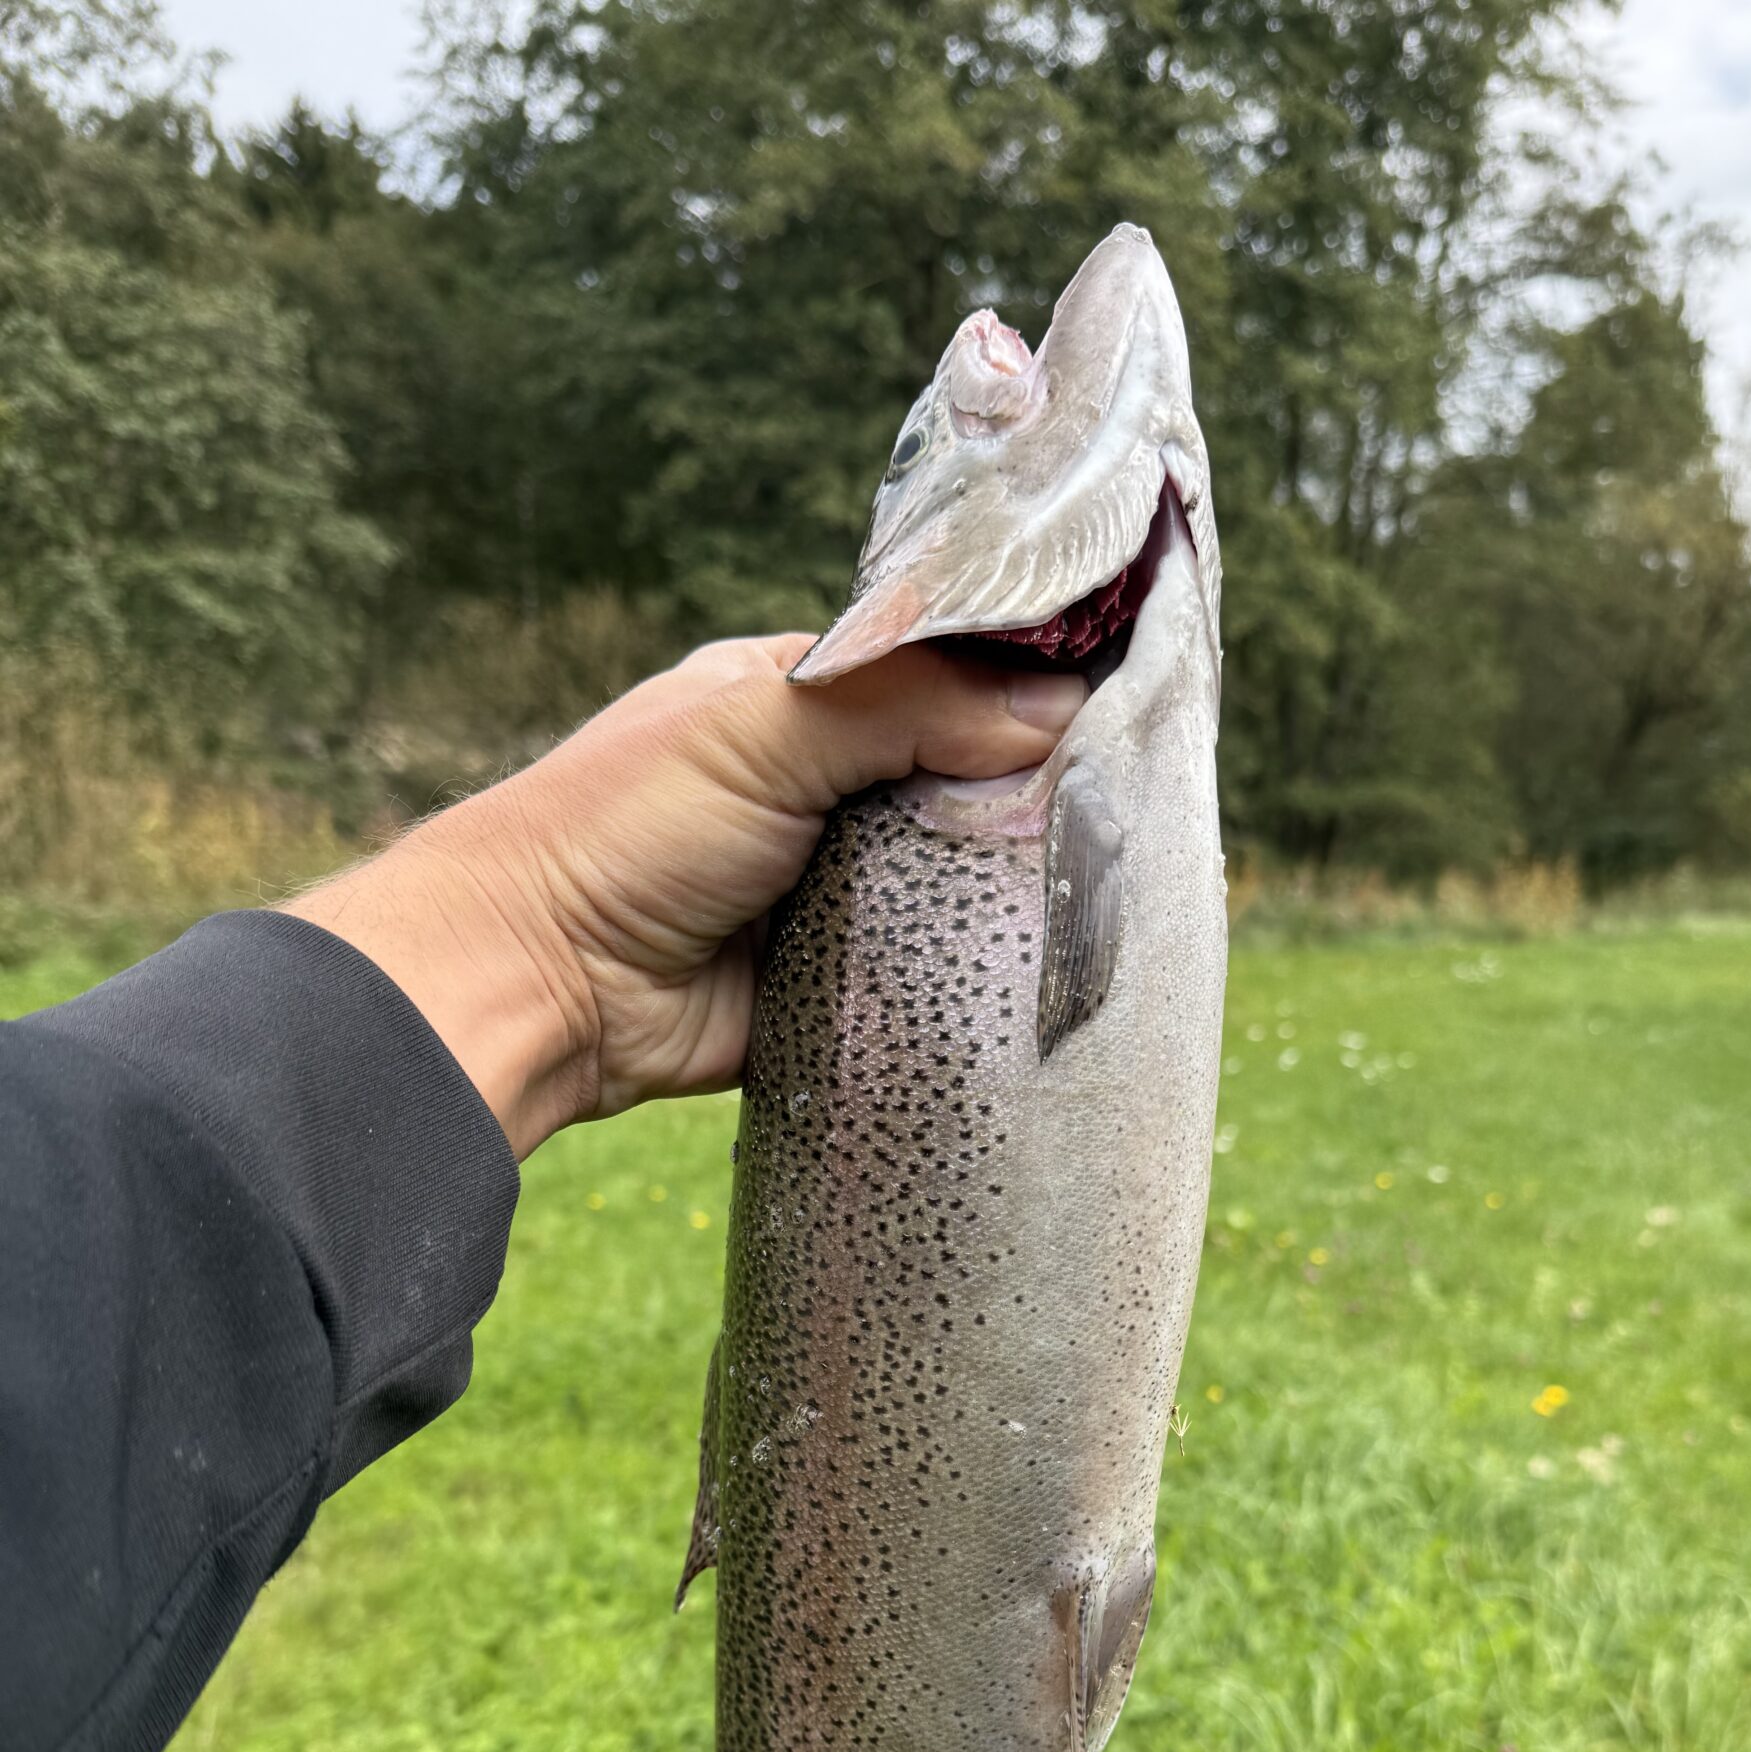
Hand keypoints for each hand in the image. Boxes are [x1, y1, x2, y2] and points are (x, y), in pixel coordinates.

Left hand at [285, 636, 1084, 1156]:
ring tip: (1104, 893)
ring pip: (954, 883)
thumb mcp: (764, 726)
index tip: (1113, 709)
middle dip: (1027, 801)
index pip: (939, 675)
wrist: (542, 988)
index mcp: (800, 703)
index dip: (1018, 688)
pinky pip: (926, 975)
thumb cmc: (624, 830)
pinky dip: (968, 974)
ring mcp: (831, 891)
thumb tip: (1055, 705)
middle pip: (962, 784)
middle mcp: (822, 791)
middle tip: (1121, 816)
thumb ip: (906, 703)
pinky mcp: (837, 984)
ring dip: (1005, 894)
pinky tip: (1040, 970)